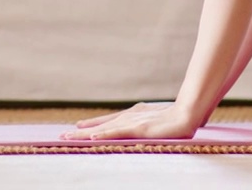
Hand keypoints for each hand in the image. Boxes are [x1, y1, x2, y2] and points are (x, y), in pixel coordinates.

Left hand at [60, 102, 198, 141]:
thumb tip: (147, 127)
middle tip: (62, 136)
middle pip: (101, 124)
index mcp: (134, 114)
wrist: (189, 113)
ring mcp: (133, 122)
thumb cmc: (178, 117)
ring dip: (85, 134)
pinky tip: (92, 137)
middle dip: (82, 130)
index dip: (93, 124)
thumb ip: (149, 124)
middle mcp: (130, 116)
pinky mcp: (138, 129)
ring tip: (68, 138)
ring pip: (104, 128)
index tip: (78, 126)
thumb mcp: (159, 121)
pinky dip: (104, 134)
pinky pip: (117, 133)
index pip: (109, 121)